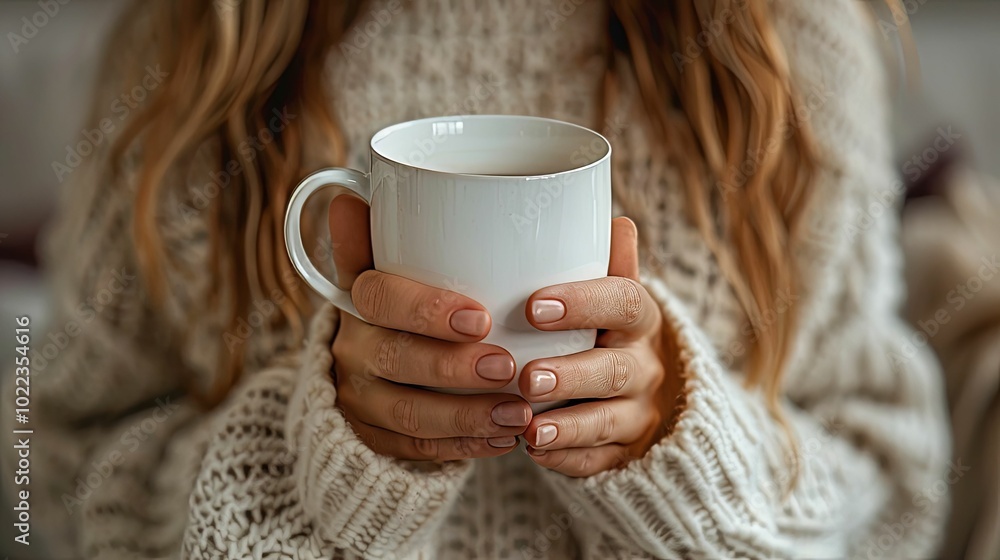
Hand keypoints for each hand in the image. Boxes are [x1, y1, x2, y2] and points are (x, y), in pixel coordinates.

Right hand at [327, 194, 532, 460]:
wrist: (367, 370)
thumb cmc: (401, 306)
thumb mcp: (390, 267)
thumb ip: (387, 235)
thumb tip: (359, 188)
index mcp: (358, 301)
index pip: (378, 298)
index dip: (426, 309)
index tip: (481, 317)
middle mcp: (353, 350)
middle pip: (396, 360)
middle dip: (455, 368)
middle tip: (510, 369)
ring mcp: (362, 399)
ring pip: (409, 414)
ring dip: (468, 416)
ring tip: (520, 414)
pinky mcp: (377, 439)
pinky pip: (418, 450)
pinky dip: (464, 447)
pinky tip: (504, 440)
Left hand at [520, 217, 680, 476]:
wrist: (641, 391)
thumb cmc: (608, 331)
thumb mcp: (611, 295)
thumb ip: (608, 264)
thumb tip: (618, 220)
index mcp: (640, 318)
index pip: (623, 303)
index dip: (582, 303)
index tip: (533, 306)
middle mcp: (645, 366)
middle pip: (614, 370)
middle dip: (571, 375)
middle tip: (529, 378)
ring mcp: (637, 413)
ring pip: (607, 421)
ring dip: (567, 426)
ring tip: (528, 428)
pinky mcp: (624, 452)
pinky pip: (599, 461)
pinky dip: (566, 459)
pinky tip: (533, 453)